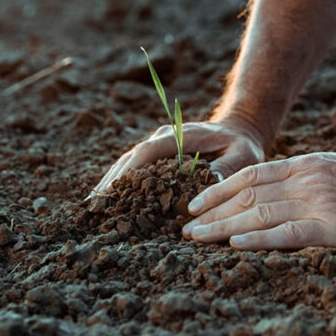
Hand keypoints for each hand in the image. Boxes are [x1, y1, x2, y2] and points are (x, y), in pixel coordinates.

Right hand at [90, 117, 265, 194]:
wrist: (239, 130)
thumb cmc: (242, 145)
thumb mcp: (243, 157)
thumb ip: (226, 170)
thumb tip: (206, 187)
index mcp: (181, 135)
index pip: (149, 152)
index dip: (130, 171)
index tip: (114, 189)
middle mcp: (164, 137)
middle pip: (132, 157)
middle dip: (113, 180)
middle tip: (94, 205)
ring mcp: (158, 144)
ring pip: (128, 162)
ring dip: (111, 181)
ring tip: (93, 205)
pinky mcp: (157, 154)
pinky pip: (134, 167)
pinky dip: (120, 181)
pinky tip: (108, 199)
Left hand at [182, 152, 335, 249]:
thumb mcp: (333, 167)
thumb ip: (302, 177)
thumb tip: (266, 192)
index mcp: (305, 165)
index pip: (251, 175)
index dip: (219, 189)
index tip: (196, 203)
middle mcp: (306, 181)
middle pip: (248, 195)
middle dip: (213, 211)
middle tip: (187, 227)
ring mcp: (319, 204)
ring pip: (260, 214)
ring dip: (224, 226)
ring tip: (198, 237)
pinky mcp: (334, 229)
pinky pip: (289, 233)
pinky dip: (259, 239)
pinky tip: (236, 244)